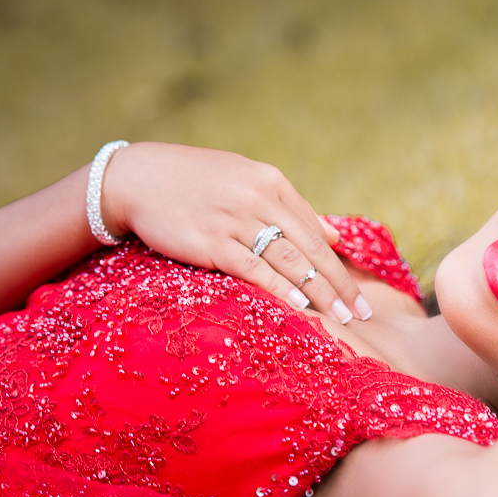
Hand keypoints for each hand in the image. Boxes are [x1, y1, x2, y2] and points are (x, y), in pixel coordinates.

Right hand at [98, 142, 370, 322]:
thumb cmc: (194, 183)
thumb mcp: (246, 183)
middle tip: (361, 313)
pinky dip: (281, 288)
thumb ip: (291, 208)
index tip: (358, 293)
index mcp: (271, 182)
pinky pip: (254, 269)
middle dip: (339, 284)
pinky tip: (301, 306)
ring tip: (341, 318)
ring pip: (289, 261)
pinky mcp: (211, 242)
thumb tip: (333, 236)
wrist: (136, 178)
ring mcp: (234, 220)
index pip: (314, 230)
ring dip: (319, 292)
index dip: (339, 265)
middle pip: (310, 248)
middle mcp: (258, 198)